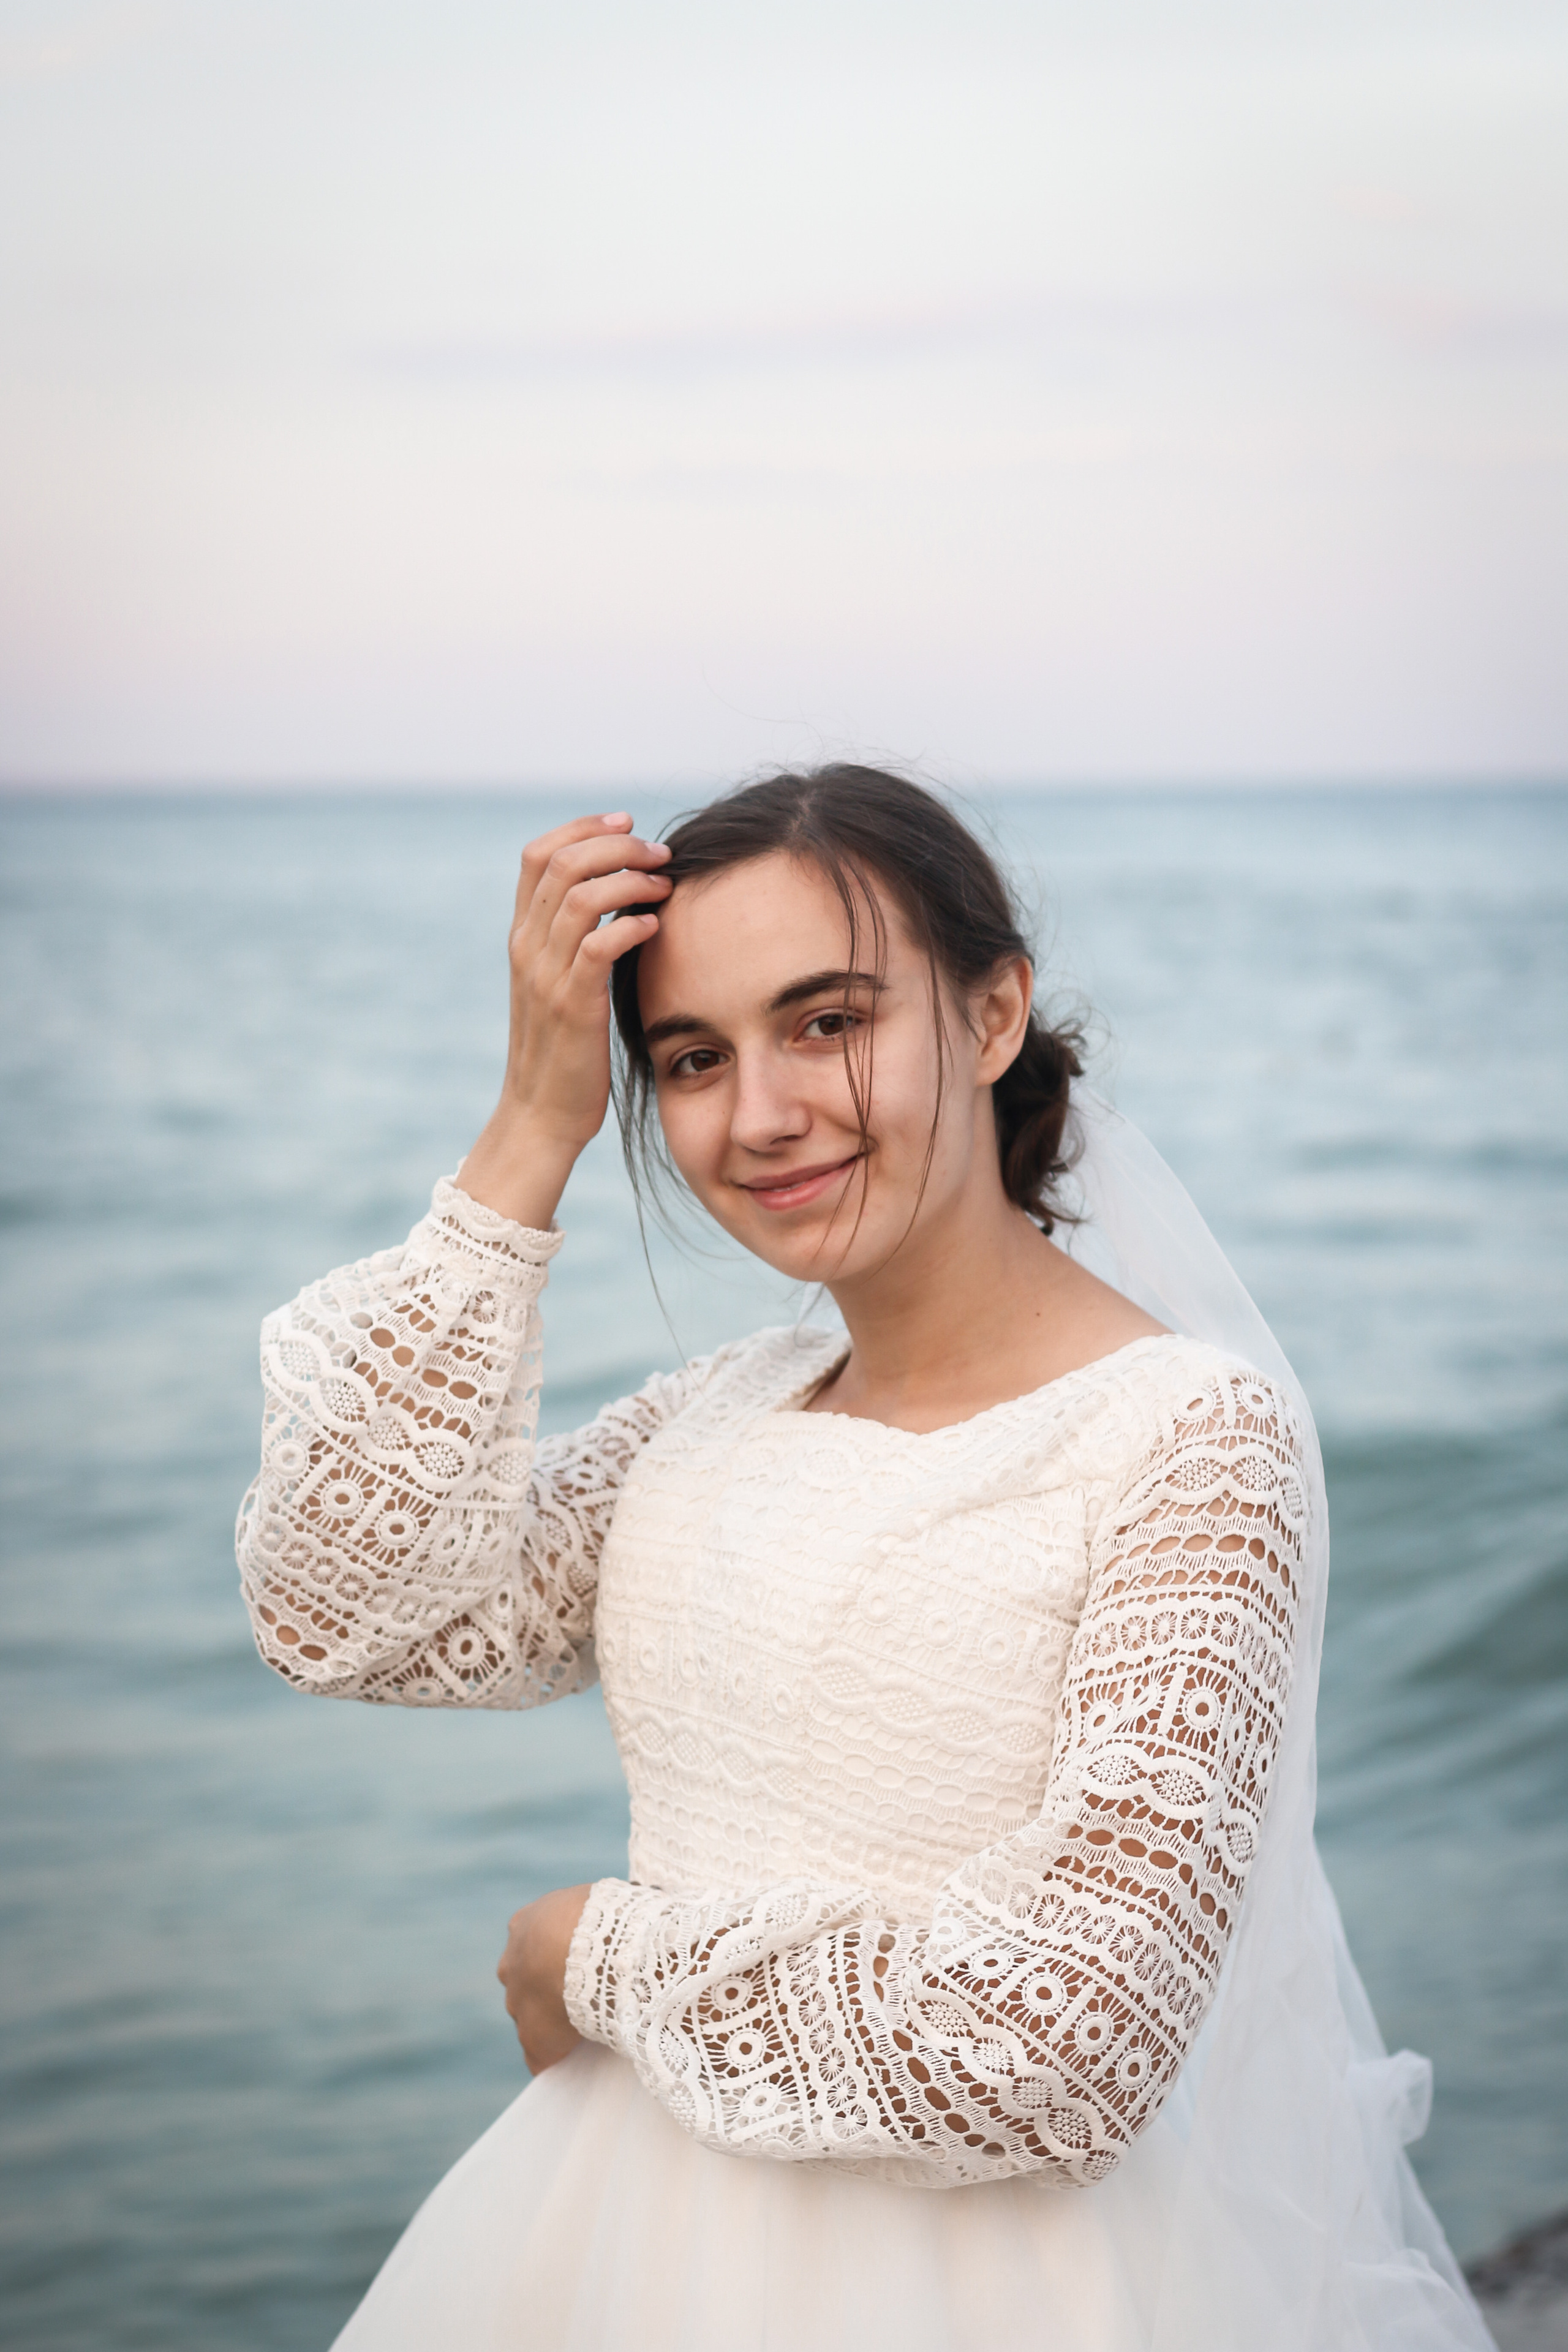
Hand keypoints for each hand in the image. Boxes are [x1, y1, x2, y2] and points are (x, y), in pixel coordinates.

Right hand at [458, 814, 671, 1228]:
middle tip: (659, 853)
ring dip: (629, 879)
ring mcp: (545, 976)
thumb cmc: (563, 1051)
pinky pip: (598, 947)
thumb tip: (621, 898)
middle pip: (563, 863)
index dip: (582, 828)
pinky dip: (630, 925)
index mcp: (522, 936)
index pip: (538, 855)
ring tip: (664, 885)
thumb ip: (575, 941)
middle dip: (617, 845)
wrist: (540, 1115)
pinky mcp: (572, 1007)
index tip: (627, 824)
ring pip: (580, 895)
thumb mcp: (559, 985)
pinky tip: (656, 926)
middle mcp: (527, 947)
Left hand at [497, 1883, 591, 2074]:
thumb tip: (605, 1926)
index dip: (553, 1956)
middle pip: (524, 1982)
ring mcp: (518, 2002)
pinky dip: (552, 2057)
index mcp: (524, 1924)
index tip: (577, 1964)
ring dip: (550, 2022)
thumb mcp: (587, 1903)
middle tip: (580, 1994)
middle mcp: (512, 1963)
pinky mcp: (534, 2037)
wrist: (601, 1948)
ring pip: (529, 2017)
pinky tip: (571, 2057)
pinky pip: (539, 2055)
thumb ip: (581, 1917)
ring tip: (583, 2027)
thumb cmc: (605, 1916)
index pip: (531, 1946)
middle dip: (544, 1988)